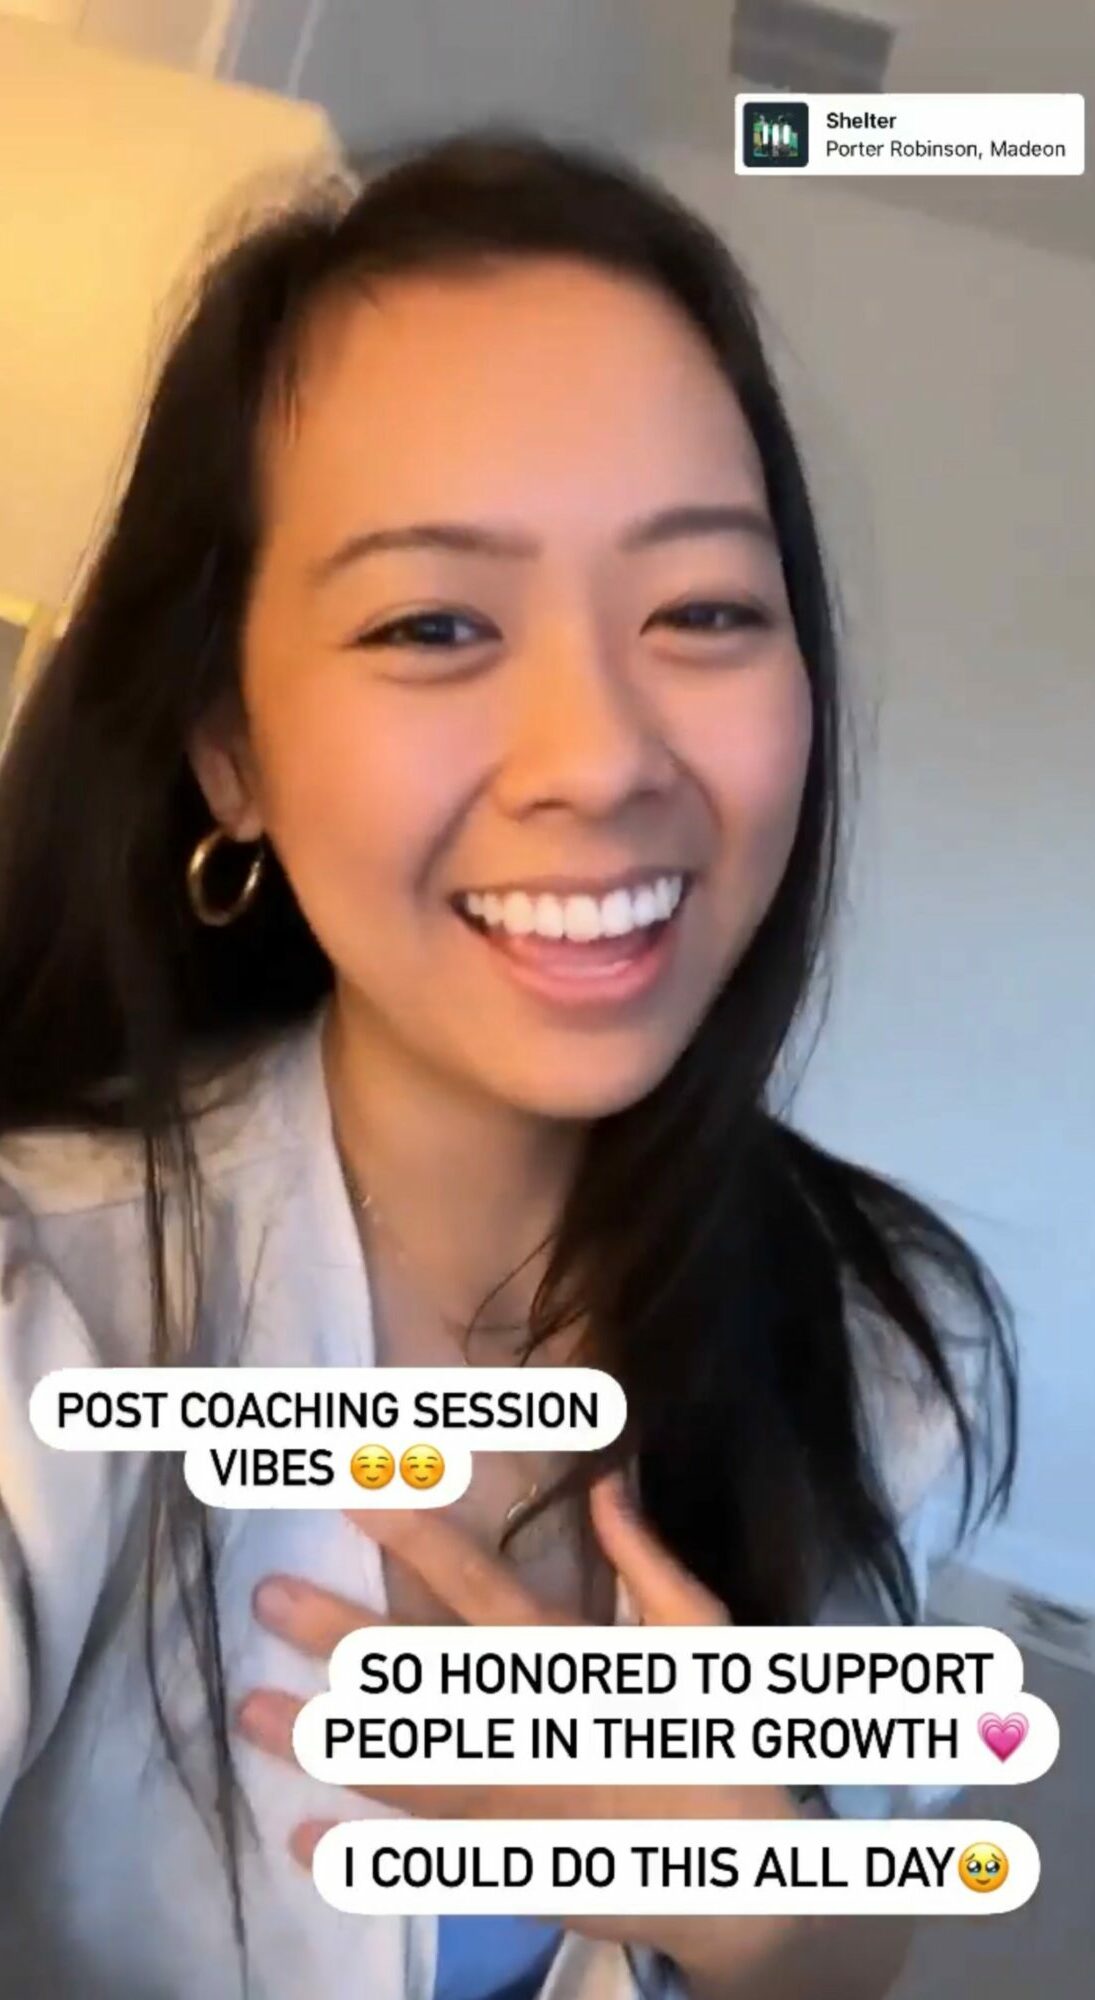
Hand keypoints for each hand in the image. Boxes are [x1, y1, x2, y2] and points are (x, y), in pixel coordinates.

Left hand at [236, 1475, 801, 1979]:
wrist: (749, 1880)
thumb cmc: (719, 1735)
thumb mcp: (702, 1638)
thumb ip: (648, 1563)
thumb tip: (603, 1481)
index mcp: (577, 1664)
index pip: (486, 1590)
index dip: (422, 1543)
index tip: (357, 1494)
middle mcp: (533, 1731)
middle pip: (424, 1678)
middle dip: (340, 1635)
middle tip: (263, 1597)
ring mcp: (515, 1806)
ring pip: (406, 1767)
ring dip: (325, 1740)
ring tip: (248, 1712)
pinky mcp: (510, 1867)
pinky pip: (425, 1860)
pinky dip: (362, 1855)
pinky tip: (299, 1836)